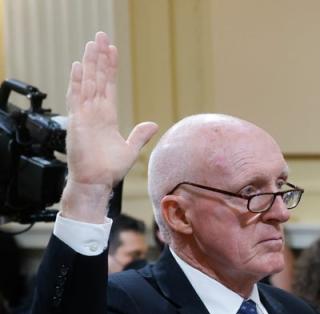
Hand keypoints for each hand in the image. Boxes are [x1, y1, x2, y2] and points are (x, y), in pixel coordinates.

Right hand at [62, 32, 157, 220]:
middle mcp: (94, 112)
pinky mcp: (77, 121)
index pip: (108, 85)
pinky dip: (77, 82)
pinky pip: (76, 98)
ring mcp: (85, 115)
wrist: (96, 182)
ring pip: (87, 83)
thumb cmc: (109, 169)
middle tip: (101, 36)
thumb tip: (153, 124)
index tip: (112, 50)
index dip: (110, 68)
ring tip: (92, 44)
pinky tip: (79, 66)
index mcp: (106, 116)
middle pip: (97, 78)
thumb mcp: (129, 149)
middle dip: (99, 58)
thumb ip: (140, 135)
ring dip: (90, 63)